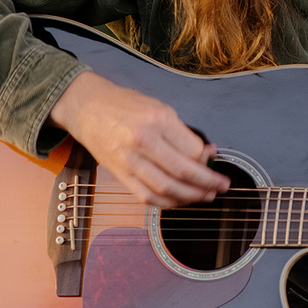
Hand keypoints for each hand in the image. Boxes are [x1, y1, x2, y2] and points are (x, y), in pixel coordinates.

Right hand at [48, 72, 228, 208]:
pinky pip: (146, 196)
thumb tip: (206, 153)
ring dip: (190, 197)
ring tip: (206, 196)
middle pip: (182, 171)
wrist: (87, 108)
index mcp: (156, 120)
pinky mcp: (119, 174)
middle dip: (207, 183)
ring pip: (166, 188)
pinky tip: (180, 201)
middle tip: (221, 186)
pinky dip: (167, 202)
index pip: (192, 149)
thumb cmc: (123, 105)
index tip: (216, 160)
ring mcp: (129, 160)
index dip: (208, 159)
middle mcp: (143, 141)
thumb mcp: (158, 107)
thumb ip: (181, 132)